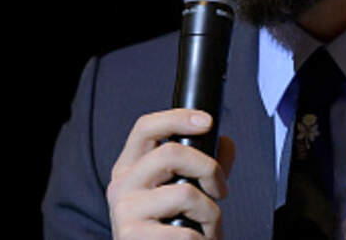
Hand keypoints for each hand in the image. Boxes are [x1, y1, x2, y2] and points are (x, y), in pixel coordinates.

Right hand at [107, 109, 235, 238]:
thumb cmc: (170, 229)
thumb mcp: (183, 192)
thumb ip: (203, 166)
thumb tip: (225, 141)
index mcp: (129, 168)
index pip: (145, 127)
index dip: (177, 118)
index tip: (207, 121)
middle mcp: (120, 186)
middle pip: (171, 153)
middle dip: (209, 168)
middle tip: (221, 190)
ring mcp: (124, 212)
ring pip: (185, 193)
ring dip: (211, 212)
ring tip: (210, 228)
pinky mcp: (134, 237)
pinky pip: (186, 231)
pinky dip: (202, 239)